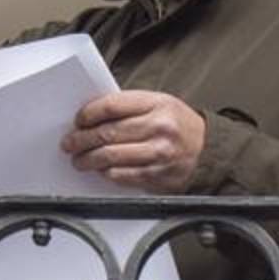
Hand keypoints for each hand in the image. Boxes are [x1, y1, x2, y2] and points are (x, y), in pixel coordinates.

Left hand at [60, 90, 204, 193]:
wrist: (208, 151)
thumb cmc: (179, 125)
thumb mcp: (159, 104)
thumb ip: (129, 107)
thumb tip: (93, 116)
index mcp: (157, 103)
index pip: (111, 106)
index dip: (88, 114)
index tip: (78, 120)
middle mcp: (159, 127)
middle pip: (107, 133)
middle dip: (82, 140)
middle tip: (70, 143)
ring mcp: (159, 153)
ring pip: (111, 157)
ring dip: (88, 159)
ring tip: (79, 159)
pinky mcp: (158, 176)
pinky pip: (122, 175)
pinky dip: (106, 173)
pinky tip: (100, 170)